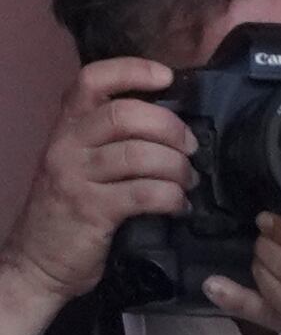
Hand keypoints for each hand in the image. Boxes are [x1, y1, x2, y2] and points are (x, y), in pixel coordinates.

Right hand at [0, 59, 194, 324]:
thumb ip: (114, 140)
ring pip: (140, 154)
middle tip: (191, 147)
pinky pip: (144, 192)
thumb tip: (175, 124)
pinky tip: (179, 205)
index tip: (167, 77)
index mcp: (67, 129)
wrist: (36, 264)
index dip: (132, 70)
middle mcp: (66, 146)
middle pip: (125, 115)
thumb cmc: (70, 211)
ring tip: (188, 181)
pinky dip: (172, 197)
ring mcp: (76, 177)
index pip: (91, 81)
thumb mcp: (82, 165)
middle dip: (171, 127)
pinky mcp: (91, 210)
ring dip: (178, 167)